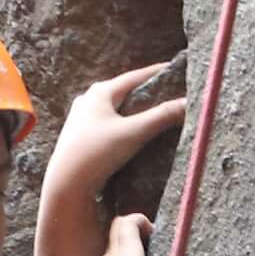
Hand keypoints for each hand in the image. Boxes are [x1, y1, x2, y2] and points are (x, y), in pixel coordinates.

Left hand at [34, 64, 185, 255]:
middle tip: (170, 91)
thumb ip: (162, 117)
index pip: (136, 77)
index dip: (158, 73)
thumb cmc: (96, 154)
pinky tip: (133, 135)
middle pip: (125, 92)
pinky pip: (109, 125)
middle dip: (147, 92)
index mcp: (100, 93)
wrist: (65, 186)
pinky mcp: (81, 139)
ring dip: (135, 111)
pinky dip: (124, 126)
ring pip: (117, 110)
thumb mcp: (133, 133)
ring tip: (156, 112)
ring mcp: (82, 120)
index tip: (176, 69)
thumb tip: (189, 103)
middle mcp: (88, 101)